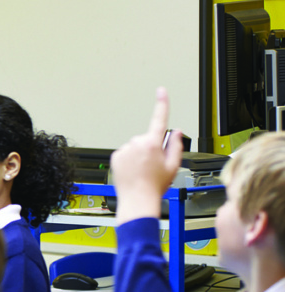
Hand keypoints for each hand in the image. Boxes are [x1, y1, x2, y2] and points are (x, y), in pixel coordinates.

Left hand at [110, 87, 183, 223]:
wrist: (137, 200)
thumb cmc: (155, 186)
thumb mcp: (173, 166)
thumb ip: (175, 146)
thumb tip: (175, 132)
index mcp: (152, 144)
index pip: (159, 119)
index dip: (162, 103)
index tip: (161, 91)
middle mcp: (136, 143)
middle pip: (147, 139)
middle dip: (151, 148)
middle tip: (154, 166)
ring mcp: (124, 149)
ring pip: (135, 147)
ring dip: (139, 155)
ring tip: (142, 171)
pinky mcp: (115, 156)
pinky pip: (125, 154)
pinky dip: (129, 160)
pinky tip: (133, 171)